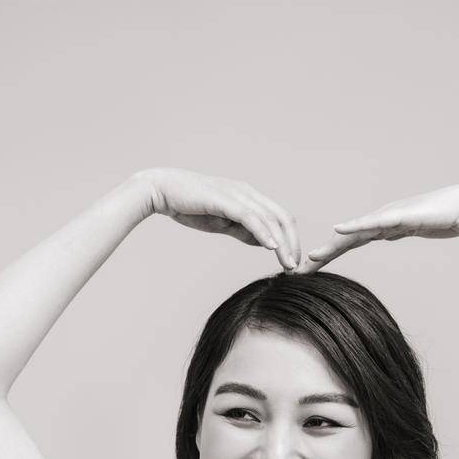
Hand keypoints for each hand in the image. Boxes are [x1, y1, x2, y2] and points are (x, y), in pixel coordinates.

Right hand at [132, 168, 300, 270]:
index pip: (279, 218)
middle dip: (293, 244)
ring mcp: (237, 195)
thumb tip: (264, 242)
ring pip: (269, 219)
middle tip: (296, 268)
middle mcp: (247, 193)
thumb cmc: (190, 206)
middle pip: (282, 218)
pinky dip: (263, 232)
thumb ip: (244, 231)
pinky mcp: (224, 200)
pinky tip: (272, 247)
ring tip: (288, 264)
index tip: (292, 263)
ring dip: (282, 244)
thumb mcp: (223, 222)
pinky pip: (250, 217)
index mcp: (249, 198)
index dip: (290, 240)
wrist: (162, 191)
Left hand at [299, 184, 458, 271]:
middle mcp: (381, 220)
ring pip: (354, 234)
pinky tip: (339, 230)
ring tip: (310, 257)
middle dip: (322, 256)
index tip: (310, 270)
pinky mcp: (401, 216)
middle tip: (298, 272)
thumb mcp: (415, 230)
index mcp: (383, 226)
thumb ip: (399, 231)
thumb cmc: (446, 218)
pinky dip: (356, 226)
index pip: (350, 244)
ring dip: (332, 246)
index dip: (329, 256)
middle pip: (345, 240)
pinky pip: (375, 223)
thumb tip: (387, 235)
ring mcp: (390, 217)